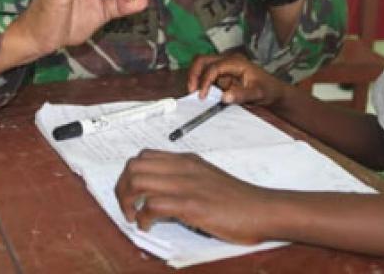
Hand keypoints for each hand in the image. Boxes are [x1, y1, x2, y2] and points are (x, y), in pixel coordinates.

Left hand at [116, 150, 272, 244]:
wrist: (262, 209)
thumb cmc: (238, 200)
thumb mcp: (208, 179)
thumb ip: (187, 180)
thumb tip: (162, 194)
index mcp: (186, 161)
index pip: (144, 156)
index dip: (130, 175)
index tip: (132, 194)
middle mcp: (182, 168)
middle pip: (133, 166)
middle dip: (121, 188)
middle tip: (128, 208)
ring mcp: (186, 185)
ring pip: (137, 182)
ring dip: (127, 203)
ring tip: (134, 218)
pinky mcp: (190, 204)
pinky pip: (152, 205)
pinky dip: (142, 218)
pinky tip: (148, 226)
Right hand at [187, 53, 288, 106]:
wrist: (273, 91)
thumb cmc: (268, 90)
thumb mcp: (257, 94)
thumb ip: (241, 95)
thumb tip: (224, 97)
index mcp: (236, 62)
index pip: (214, 67)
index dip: (205, 81)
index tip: (202, 96)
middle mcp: (228, 61)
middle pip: (202, 60)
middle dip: (194, 74)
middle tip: (191, 91)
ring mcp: (224, 67)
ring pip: (202, 66)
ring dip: (195, 78)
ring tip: (195, 94)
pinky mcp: (222, 75)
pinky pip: (206, 76)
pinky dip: (201, 84)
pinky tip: (202, 95)